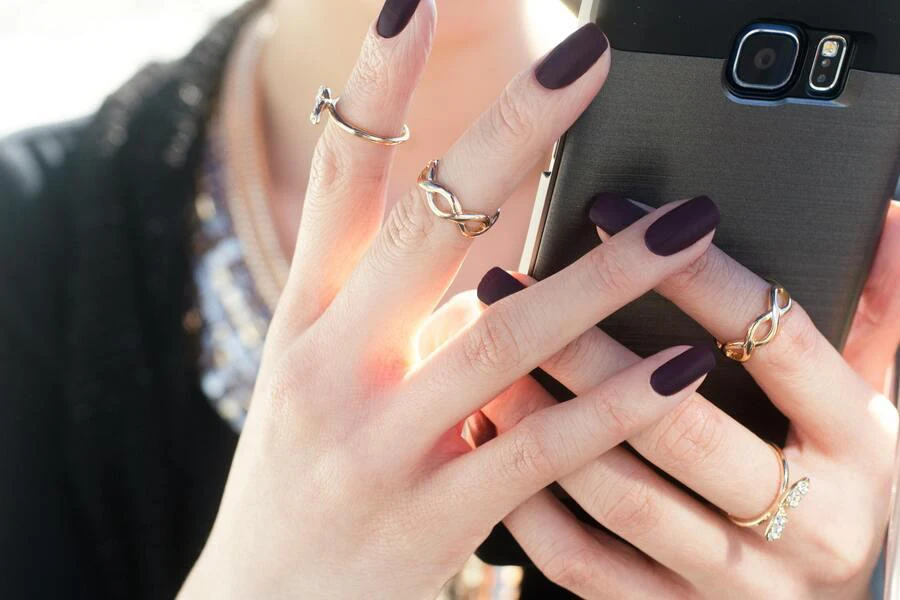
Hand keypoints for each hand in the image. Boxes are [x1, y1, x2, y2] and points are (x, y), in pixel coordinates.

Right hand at [178, 5, 724, 598]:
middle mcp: (333, 366)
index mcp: (304, 319)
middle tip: (585, 60)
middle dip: (509, 135)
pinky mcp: (432, 516)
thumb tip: (484, 250)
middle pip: (426, 227)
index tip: (415, 1)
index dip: (377, 87)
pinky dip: (613, 406)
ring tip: (690, 221)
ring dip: (605, 276)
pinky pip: (536, 449)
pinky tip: (680, 365)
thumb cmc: (302, 473)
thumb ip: (388, 309)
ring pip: (502, 336)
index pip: (339, 179)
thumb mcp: (318, 376)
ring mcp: (380, 443)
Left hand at [458, 196, 898, 597]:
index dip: (696, 274)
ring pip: (623, 496)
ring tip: (489, 359)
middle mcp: (811, 526)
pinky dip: (529, 504)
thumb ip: (876, 318)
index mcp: (864, 450)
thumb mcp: (872, 406)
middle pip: (681, 425)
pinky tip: (493, 441)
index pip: (778, 343)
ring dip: (543, 421)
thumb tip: (887, 219)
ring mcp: (738, 583)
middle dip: (587, 350)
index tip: (616, 215)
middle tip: (510, 288)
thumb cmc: (839, 485)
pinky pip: (583, 565)